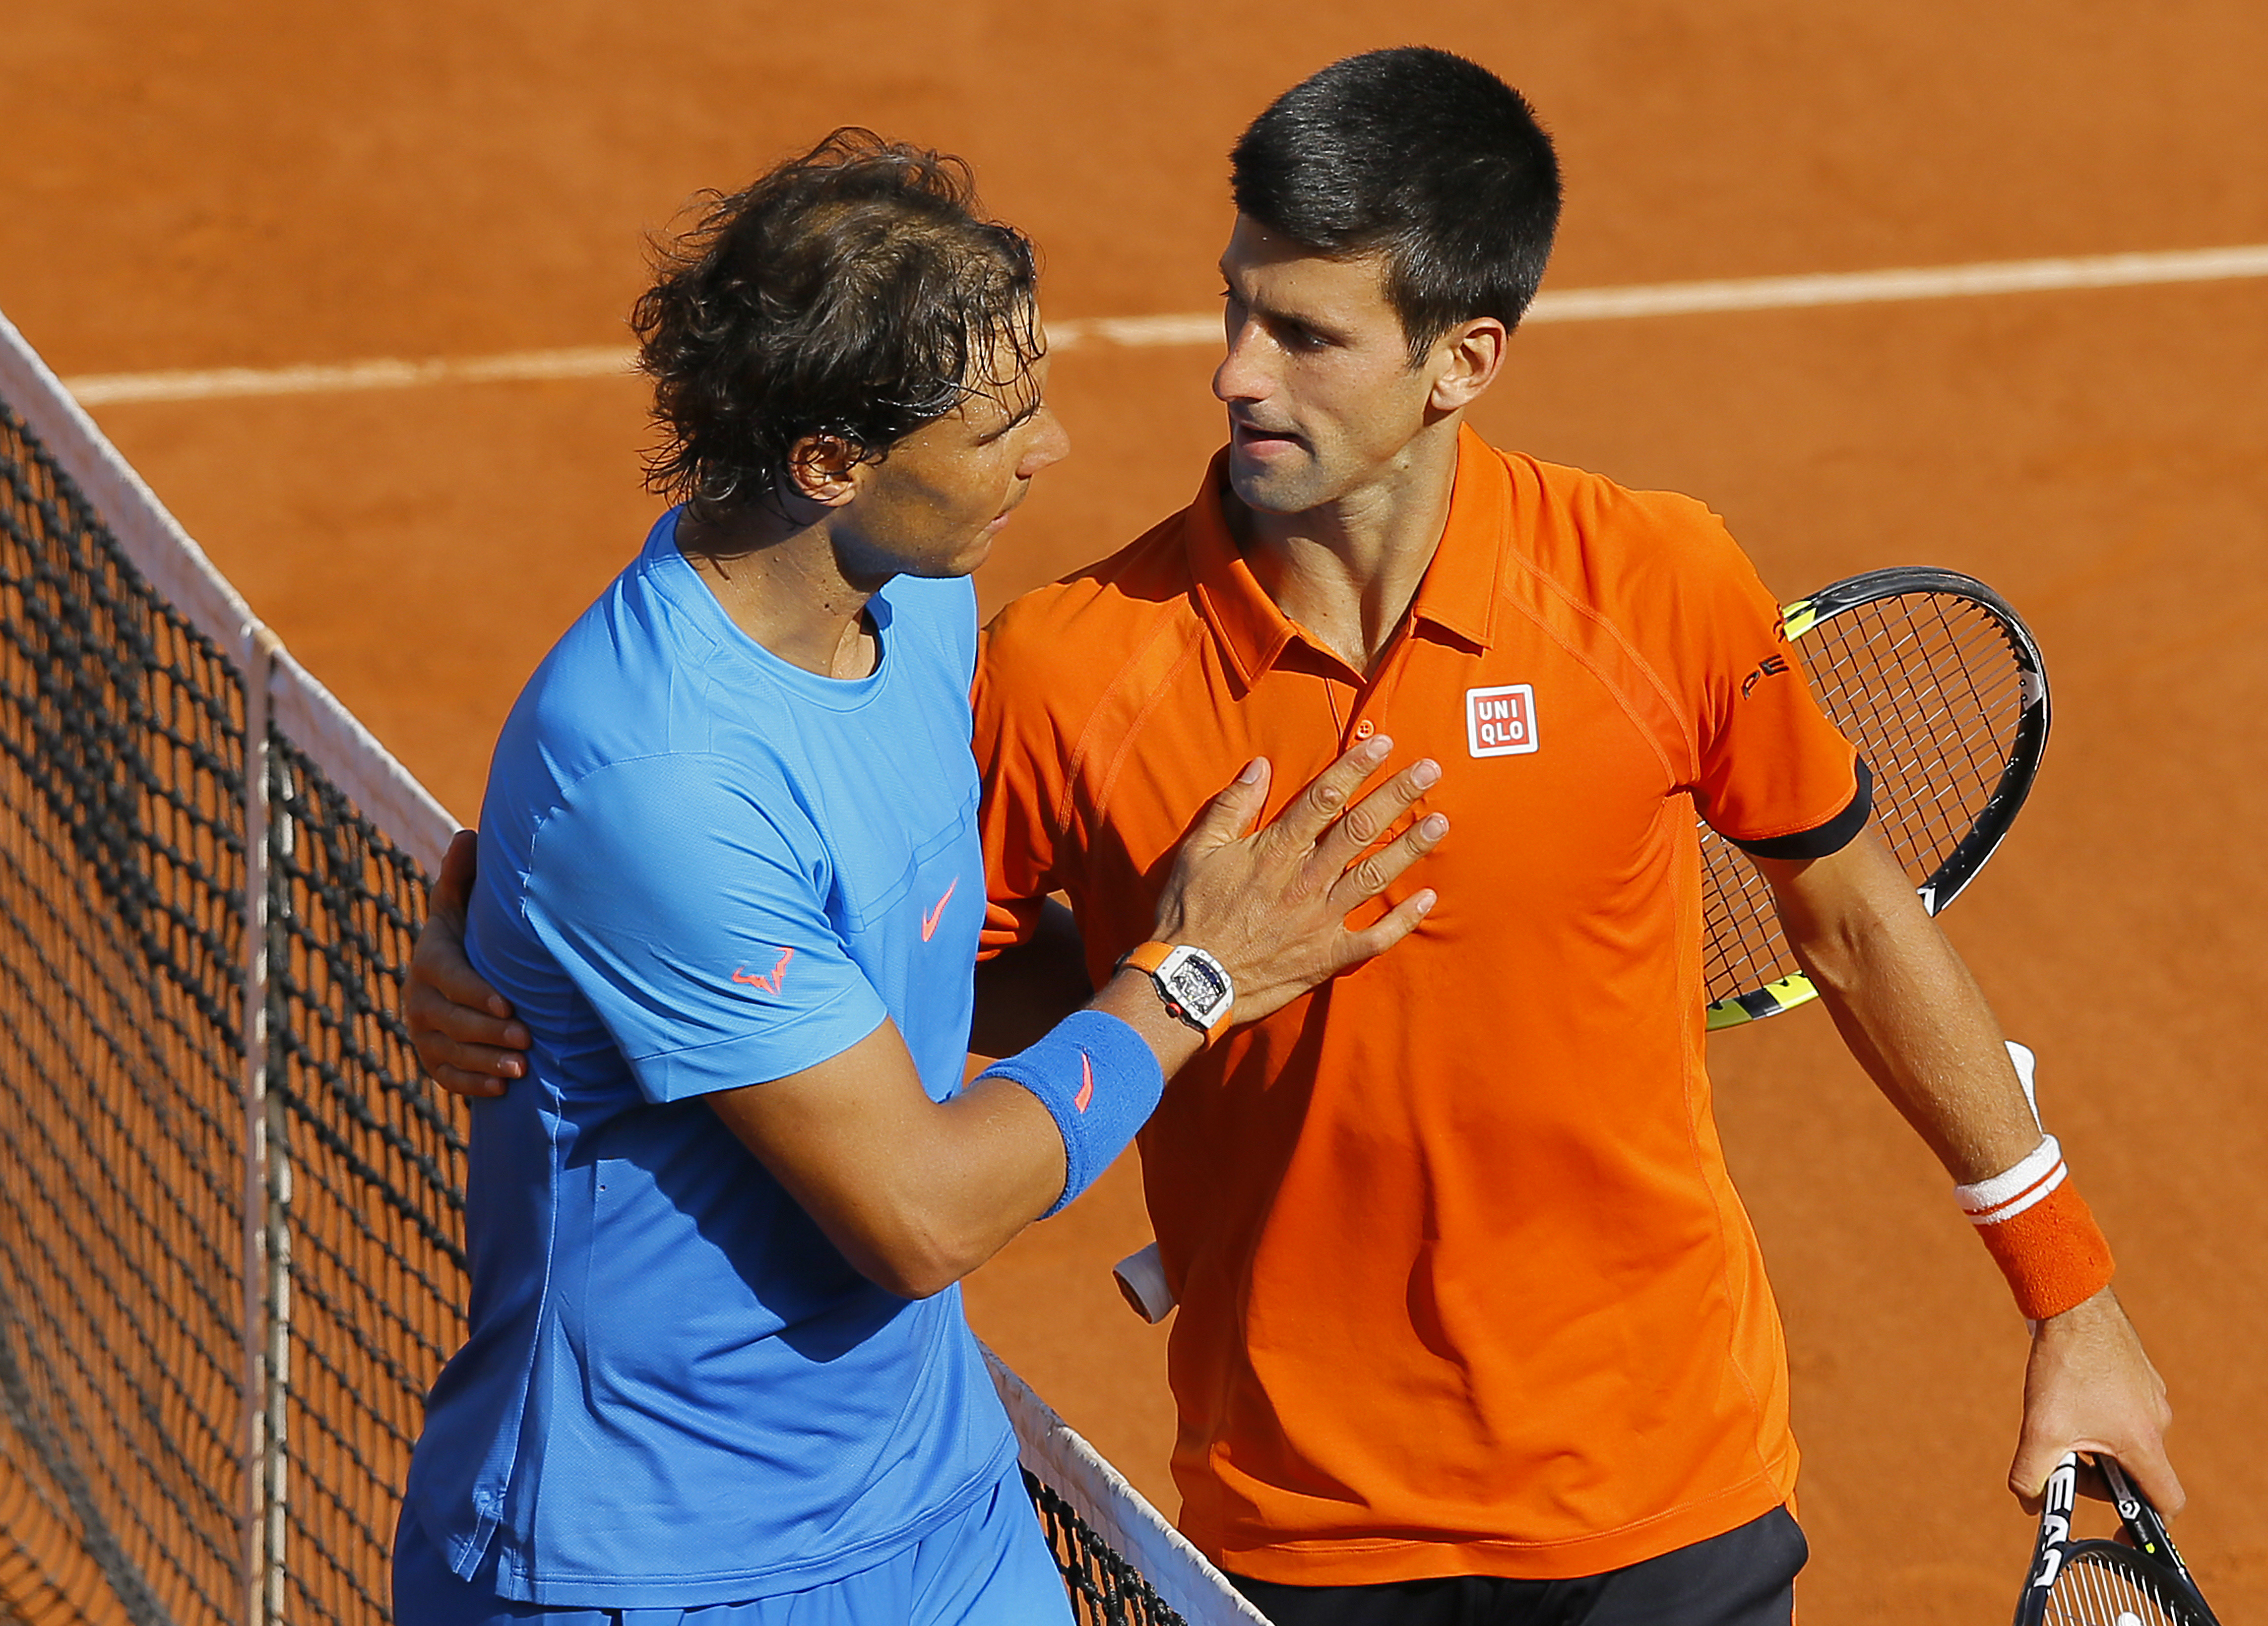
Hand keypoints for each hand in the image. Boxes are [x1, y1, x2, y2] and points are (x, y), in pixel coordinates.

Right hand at [409, 829, 529, 1096]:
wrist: (462, 972)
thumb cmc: (475, 932)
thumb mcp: (467, 906)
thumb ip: (465, 877)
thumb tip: (470, 835)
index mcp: (431, 959)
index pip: (449, 979)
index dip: (476, 993)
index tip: (509, 1002)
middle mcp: (420, 998)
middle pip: (449, 1021)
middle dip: (488, 1032)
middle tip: (527, 1041)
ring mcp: (423, 1032)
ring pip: (448, 1053)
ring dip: (484, 1062)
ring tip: (522, 1069)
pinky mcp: (431, 1058)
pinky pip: (445, 1077)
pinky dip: (471, 1085)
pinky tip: (501, 1090)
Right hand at [1148, 738, 1444, 1024]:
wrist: (1191, 980)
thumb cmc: (1189, 913)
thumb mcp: (1198, 852)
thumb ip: (1232, 807)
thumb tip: (1259, 767)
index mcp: (1275, 851)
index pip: (1323, 799)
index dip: (1356, 768)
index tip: (1384, 745)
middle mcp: (1305, 880)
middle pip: (1359, 829)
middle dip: (1397, 796)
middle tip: (1430, 771)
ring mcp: (1319, 919)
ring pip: (1374, 877)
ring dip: (1410, 848)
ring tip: (1440, 822)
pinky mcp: (1326, 956)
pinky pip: (1374, 939)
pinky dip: (1403, 921)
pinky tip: (1428, 899)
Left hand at [2009, 1285, 2181, 1515]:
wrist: (2072, 1302)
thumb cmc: (2063, 1365)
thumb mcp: (2040, 1428)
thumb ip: (2031, 1475)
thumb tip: (2028, 1503)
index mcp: (2144, 1442)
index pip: (2166, 1502)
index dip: (2147, 1524)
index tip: (2122, 1533)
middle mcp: (2157, 1421)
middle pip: (2136, 1473)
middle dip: (2098, 1477)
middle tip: (2063, 1461)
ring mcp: (2150, 1395)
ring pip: (2125, 1440)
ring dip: (2094, 1444)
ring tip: (2060, 1419)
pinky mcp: (2138, 1374)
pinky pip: (2121, 1410)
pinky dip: (2096, 1416)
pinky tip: (2067, 1393)